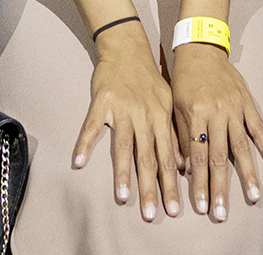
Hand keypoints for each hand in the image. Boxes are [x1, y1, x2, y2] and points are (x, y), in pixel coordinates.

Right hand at [73, 30, 180, 221]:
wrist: (128, 48)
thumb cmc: (149, 80)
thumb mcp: (168, 104)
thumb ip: (173, 134)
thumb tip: (183, 165)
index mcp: (162, 119)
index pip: (169, 158)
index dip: (171, 185)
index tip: (174, 209)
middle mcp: (145, 116)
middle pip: (149, 157)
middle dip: (151, 188)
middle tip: (153, 214)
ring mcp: (122, 110)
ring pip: (124, 146)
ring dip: (124, 173)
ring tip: (123, 197)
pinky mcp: (101, 102)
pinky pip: (91, 126)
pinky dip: (84, 144)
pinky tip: (79, 162)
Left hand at [168, 42, 262, 221]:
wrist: (202, 50)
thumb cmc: (183, 81)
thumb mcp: (175, 107)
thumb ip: (182, 138)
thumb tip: (185, 171)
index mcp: (196, 116)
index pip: (198, 156)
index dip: (200, 183)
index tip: (200, 206)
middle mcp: (217, 114)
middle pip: (220, 157)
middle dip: (220, 187)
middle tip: (221, 213)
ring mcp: (235, 109)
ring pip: (242, 146)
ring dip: (248, 174)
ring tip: (252, 196)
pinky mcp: (248, 103)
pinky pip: (259, 128)